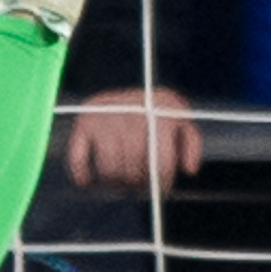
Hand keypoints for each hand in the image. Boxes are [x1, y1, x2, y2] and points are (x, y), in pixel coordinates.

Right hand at [60, 86, 205, 191]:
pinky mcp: (84, 122)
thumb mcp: (182, 121)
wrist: (132, 83)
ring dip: (117, 182)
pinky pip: (79, 161)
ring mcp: (104, 116)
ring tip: (123, 179)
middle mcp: (130, 112)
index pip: (161, 161)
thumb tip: (188, 171)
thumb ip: (191, 145)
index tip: (161, 188)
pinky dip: (84, 176)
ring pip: (109, 170)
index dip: (162, 181)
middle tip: (140, 183)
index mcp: (158, 112)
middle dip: (139, 182)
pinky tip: (91, 181)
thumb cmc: (160, 111)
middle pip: (133, 169)